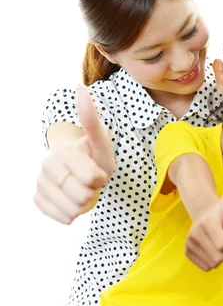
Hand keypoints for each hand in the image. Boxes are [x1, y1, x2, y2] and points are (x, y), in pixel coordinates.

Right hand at [34, 87, 115, 223]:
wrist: (81, 166)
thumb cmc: (95, 154)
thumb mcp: (101, 140)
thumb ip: (91, 119)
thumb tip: (81, 89)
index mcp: (66, 151)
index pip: (93, 179)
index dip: (102, 178)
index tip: (100, 170)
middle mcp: (48, 165)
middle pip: (83, 197)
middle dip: (93, 193)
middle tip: (91, 182)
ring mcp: (41, 182)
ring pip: (72, 210)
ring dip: (84, 205)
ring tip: (83, 189)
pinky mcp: (37, 197)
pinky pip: (60, 217)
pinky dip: (71, 214)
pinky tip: (72, 200)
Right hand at [185, 162, 222, 270]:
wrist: (205, 213)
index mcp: (208, 223)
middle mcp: (195, 234)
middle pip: (219, 258)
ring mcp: (189, 244)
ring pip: (212, 264)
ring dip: (220, 257)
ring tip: (219, 243)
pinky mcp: (187, 251)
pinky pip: (206, 267)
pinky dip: (212, 261)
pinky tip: (213, 248)